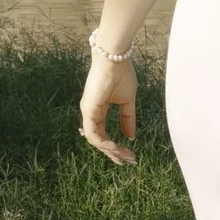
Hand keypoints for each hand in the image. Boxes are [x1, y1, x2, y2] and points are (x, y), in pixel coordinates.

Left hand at [81, 47, 137, 165]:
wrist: (115, 58)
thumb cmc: (121, 74)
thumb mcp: (127, 101)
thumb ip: (127, 118)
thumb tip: (131, 136)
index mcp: (98, 111)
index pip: (104, 135)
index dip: (115, 147)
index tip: (129, 155)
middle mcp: (91, 113)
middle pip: (100, 141)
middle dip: (114, 153)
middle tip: (129, 161)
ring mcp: (88, 112)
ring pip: (96, 140)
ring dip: (111, 150)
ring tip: (125, 156)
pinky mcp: (88, 109)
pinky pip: (93, 133)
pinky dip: (104, 143)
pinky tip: (115, 147)